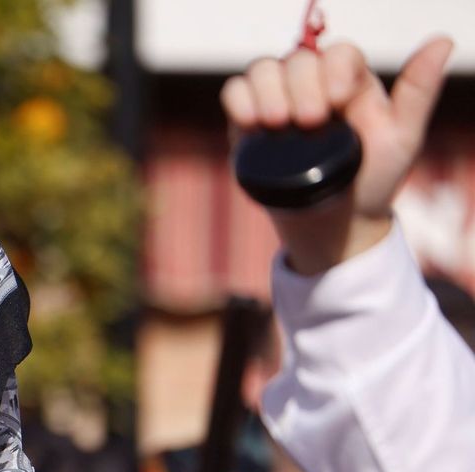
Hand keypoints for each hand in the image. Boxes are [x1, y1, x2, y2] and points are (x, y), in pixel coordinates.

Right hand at [220, 37, 453, 273]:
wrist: (332, 222)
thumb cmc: (371, 179)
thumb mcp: (402, 138)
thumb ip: (419, 92)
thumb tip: (443, 42)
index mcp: (350, 81)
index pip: (338, 54)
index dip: (334, 70)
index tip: (338, 102)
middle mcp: (312, 85)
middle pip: (298, 61)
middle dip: (302, 87)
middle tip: (309, 122)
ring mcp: (278, 101)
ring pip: (263, 70)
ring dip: (266, 91)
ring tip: (275, 123)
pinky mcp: (248, 123)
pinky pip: (235, 93)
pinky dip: (238, 100)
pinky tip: (250, 122)